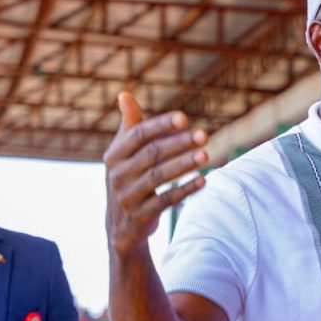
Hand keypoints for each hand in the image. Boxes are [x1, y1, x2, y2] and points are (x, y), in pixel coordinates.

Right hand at [104, 91, 208, 257]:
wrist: (120, 225)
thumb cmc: (128, 178)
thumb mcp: (124, 153)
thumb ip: (130, 126)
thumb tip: (125, 94)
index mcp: (114, 154)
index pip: (138, 135)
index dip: (161, 125)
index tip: (184, 118)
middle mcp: (117, 174)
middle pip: (152, 154)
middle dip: (179, 143)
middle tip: (204, 135)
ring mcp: (127, 196)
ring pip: (159, 176)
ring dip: (184, 164)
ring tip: (206, 155)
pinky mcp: (140, 215)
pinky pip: (166, 201)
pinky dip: (185, 190)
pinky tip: (204, 180)